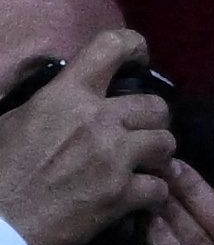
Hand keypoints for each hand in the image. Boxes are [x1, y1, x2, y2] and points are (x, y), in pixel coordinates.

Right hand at [0, 32, 174, 244]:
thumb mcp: (9, 122)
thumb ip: (45, 102)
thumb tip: (60, 89)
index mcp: (65, 96)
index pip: (112, 46)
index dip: (133, 47)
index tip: (138, 61)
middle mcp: (97, 119)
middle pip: (156, 105)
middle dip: (152, 119)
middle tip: (138, 133)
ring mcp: (114, 157)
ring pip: (167, 143)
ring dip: (157, 156)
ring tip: (144, 165)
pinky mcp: (121, 194)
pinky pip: (159, 187)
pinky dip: (153, 194)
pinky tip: (139, 198)